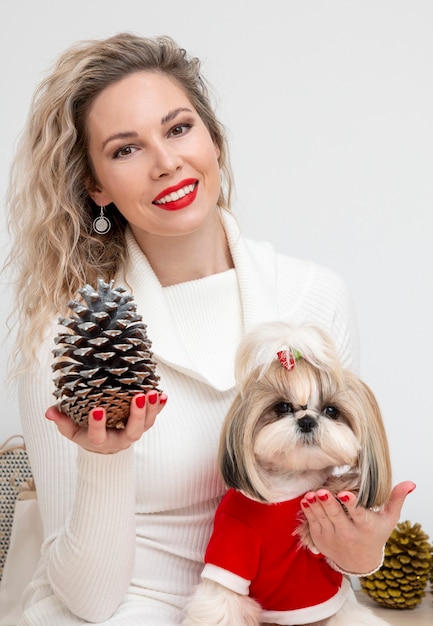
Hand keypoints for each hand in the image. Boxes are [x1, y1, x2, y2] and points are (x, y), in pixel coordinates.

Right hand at [45, 390, 166, 453]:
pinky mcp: (144, 424)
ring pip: (147, 424)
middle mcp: (121, 439)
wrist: (105, 445)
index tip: (97, 409)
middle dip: (136, 415)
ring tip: (153, 392)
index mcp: (101, 442)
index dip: (97, 425)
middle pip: (132, 431)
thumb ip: (62, 421)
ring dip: (152, 408)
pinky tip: (163, 395)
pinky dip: (160, 407)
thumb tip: (49, 412)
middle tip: (138, 397)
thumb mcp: (72, 431)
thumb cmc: (85, 434)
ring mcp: (135, 431)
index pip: (98, 436)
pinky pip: (154, 416)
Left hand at [300, 481, 415, 573]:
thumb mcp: (388, 519)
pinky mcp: (320, 538)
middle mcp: (348, 534)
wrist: (359, 561)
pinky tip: (306, 500)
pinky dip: (308, 511)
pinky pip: (312, 523)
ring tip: (311, 494)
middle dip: (328, 503)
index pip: (358, 514)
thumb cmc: (375, 535)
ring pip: (322, 518)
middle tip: (322, 491)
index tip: (344, 493)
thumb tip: (409, 484)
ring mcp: (332, 537)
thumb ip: (396, 500)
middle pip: (336, 516)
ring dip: (315, 506)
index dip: (350, 504)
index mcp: (365, 527)